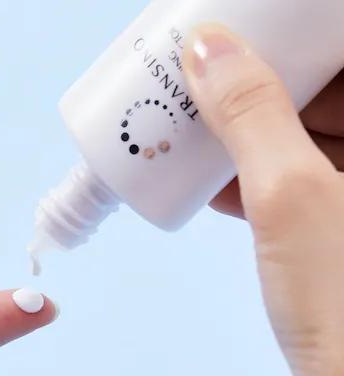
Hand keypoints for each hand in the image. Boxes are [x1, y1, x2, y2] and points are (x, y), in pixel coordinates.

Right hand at [183, 24, 343, 375]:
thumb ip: (249, 114)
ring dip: (249, 128)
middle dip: (266, 78)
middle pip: (329, 91)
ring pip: (309, 133)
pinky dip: (254, 174)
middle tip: (212, 69)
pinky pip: (299, 177)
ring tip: (198, 122)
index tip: (255, 26)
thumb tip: (206, 48)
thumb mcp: (289, 196)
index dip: (304, 33)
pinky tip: (213, 178)